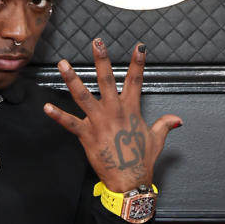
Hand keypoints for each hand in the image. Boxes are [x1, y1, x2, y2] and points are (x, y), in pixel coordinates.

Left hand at [43, 40, 181, 193]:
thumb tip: (177, 119)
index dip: (138, 63)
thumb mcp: (156, 139)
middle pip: (106, 80)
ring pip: (83, 95)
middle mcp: (114, 111)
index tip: (139, 47)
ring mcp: (99, 122)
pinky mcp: (87, 135)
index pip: (136, 81)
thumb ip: (164, 125)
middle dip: (102, 60)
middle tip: (96, 43)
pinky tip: (47, 107)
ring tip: (63, 64)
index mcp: (131, 109)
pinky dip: (58, 116)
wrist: (129, 180)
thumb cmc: (141, 160)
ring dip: (72, 79)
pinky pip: (69, 124)